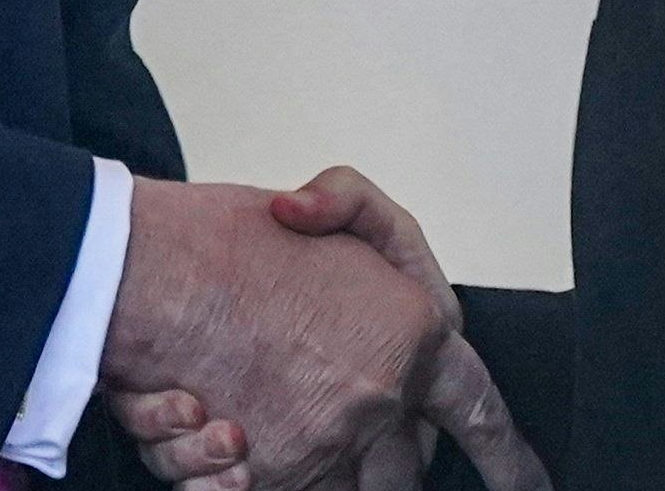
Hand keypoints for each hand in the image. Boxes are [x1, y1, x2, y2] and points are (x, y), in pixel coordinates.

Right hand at [109, 170, 547, 490]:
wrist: (137, 275)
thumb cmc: (218, 240)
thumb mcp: (322, 203)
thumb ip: (353, 209)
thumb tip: (335, 239)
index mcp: (413, 332)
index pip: (483, 412)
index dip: (509, 460)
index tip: (526, 486)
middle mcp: (379, 401)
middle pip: (405, 473)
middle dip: (390, 468)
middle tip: (354, 435)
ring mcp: (324, 446)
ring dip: (320, 475)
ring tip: (258, 433)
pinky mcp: (266, 476)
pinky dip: (238, 481)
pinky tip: (220, 440)